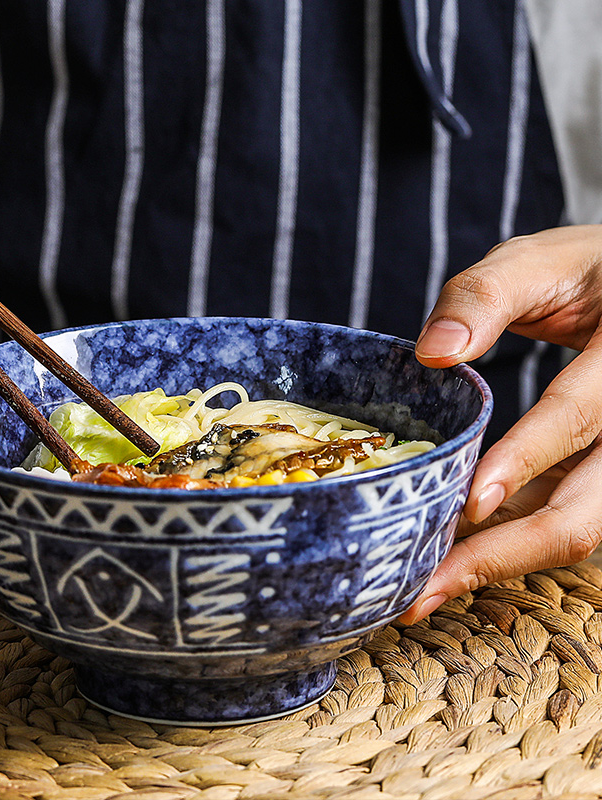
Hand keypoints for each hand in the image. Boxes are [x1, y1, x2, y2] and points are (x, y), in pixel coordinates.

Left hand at [398, 225, 601, 624]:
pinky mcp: (601, 470)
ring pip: (576, 524)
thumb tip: (433, 352)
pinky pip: (562, 510)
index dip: (528, 459)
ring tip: (429, 586)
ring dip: (503, 557)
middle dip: (507, 551)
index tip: (470, 502)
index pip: (580, 414)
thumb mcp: (537, 263)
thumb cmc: (582, 272)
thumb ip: (486, 296)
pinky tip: (455, 547)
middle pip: (587, 508)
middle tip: (428, 588)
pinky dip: (509, 533)